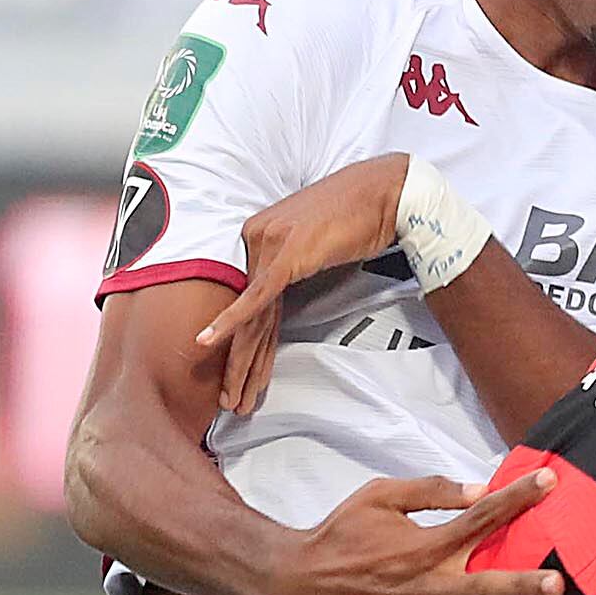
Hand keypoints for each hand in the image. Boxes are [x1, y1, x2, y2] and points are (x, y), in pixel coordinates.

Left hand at [197, 154, 410, 414]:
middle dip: (239, 364)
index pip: (252, 305)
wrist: (385, 193)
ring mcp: (268, 246)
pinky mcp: (285, 256)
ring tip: (234, 397)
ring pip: (249, 316)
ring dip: (241, 361)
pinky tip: (210, 341)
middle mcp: (256, 241)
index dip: (249, 347)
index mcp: (261, 238)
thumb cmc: (362, 215)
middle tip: (232, 402)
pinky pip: (256, 299)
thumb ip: (300, 263)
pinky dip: (232, 322)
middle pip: (246, 315)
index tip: (246, 379)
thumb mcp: (321, 243)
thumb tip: (296, 285)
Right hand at [264, 464, 564, 594]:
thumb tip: (478, 487)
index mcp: (424, 545)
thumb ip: (430, 491)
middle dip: (520, 587)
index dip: (514, 496)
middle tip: (557, 586)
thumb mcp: (379, 496)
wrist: (298, 583)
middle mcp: (427, 588)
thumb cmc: (341, 535)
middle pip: (482, 587)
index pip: (478, 516)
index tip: (549, 481)